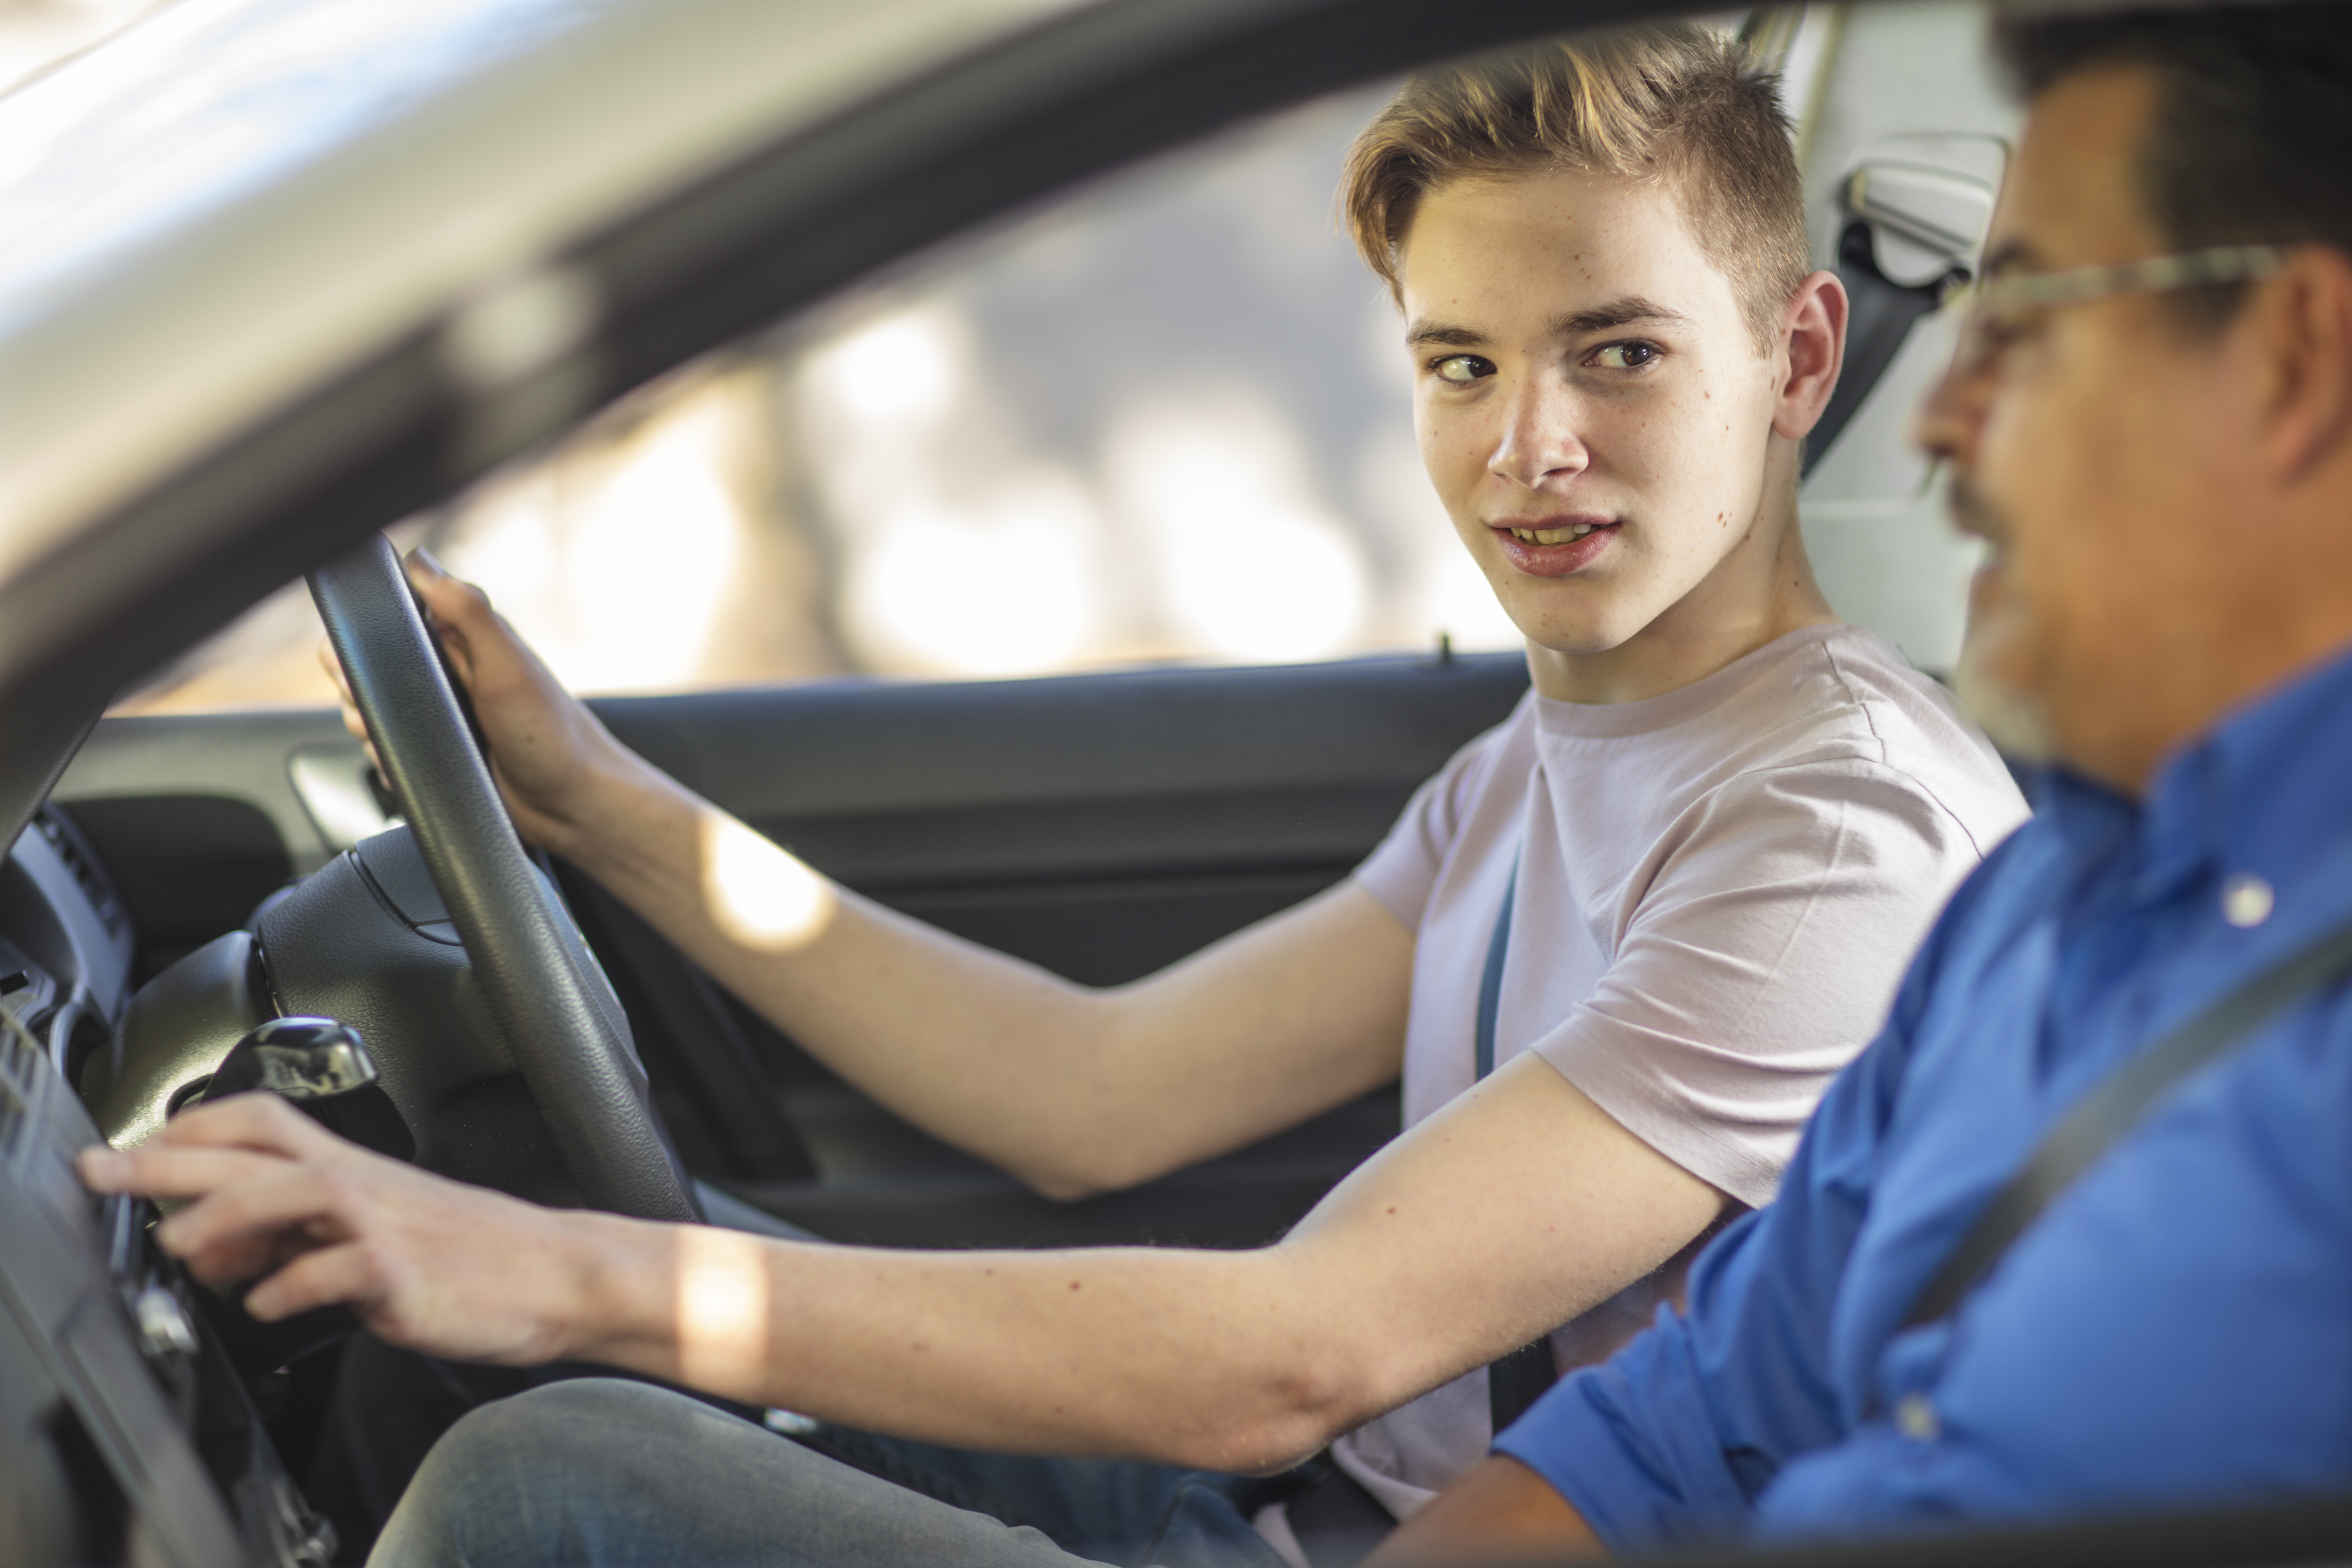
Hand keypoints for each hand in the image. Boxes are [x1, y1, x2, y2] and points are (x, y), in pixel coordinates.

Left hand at [77, 1094, 604, 1366]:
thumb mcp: (379, 1229)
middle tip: (107, 1172)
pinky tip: (267, 1306)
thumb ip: (301, 1231)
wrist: (555, 1271)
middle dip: (171, 1158)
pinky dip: (291, 1287)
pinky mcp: (405, 1273)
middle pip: (256, 1150)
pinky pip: (337, 1271)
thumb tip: (225, 1247)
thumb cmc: (475, 1251)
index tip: (135, 1146)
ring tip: (179, 1246)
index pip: (262, 1121)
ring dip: (225, 1214)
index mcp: (356, 1170)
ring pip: (292, 1192)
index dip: (193, 1126)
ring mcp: (385, 1225)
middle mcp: (364, 1186)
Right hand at [317, 548, 632, 852]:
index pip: (394, 612)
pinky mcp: (438, 748)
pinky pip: (392, 746)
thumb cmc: (552, 734)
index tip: (358, 655)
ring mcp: (441, 712)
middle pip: (371, 663)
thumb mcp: (509, 667)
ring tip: (387, 736)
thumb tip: (421, 562)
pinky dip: (386, 755)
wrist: (570, 806)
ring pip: (374, 707)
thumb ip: (469, 613)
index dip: (365, 628)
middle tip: (371, 704)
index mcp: (465, 639)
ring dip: (368, 723)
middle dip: (358, 685)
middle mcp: (450, 671)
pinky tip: (401, 764)